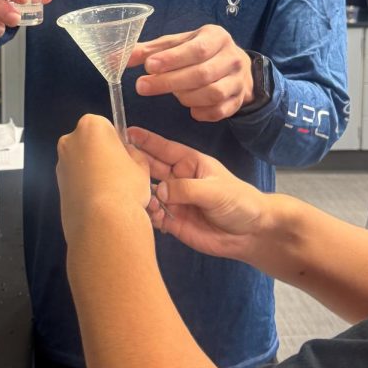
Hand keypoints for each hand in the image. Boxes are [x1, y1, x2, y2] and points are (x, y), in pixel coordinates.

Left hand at [57, 115, 152, 243]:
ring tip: (109, 192)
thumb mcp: (141, 165)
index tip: (124, 158)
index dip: (117, 143)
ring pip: (80, 162)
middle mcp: (70, 140)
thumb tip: (125, 155)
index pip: (106, 127)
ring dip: (92, 171)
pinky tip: (98, 201)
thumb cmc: (126, 186)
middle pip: (89, 143)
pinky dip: (84, 186)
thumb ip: (132, 154)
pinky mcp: (56, 185)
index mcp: (91, 126)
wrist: (102, 222)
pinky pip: (75, 179)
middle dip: (101, 155)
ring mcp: (61, 163)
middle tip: (118, 175)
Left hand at [128, 25, 254, 120]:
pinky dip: (200, 112)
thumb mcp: (176, 45)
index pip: (196, 49)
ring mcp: (237, 81)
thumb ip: (148, 51)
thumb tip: (114, 58)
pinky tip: (190, 108)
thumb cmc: (198, 53)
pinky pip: (218, 112)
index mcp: (216, 37)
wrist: (235, 68)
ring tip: (173, 94)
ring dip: (185, 97)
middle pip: (201, 74)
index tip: (149, 66)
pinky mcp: (237, 101)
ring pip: (211, 94)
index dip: (172, 59)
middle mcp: (232, 58)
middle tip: (142, 86)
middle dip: (169, 82)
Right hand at [128, 126, 272, 262]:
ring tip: (141, 199)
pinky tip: (154, 217)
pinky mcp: (174, 222)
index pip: (164, 149)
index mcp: (190, 163)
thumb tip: (159, 192)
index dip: (146, 141)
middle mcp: (178, 180)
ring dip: (141, 195)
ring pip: (149, 194)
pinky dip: (150, 216)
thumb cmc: (239, 202)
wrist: (251, 233)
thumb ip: (186, 189)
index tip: (125, 133)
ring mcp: (175, 201)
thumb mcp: (215, 190)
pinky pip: (155, 216)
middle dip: (135, 166)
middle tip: (116, 166)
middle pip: (151, 169)